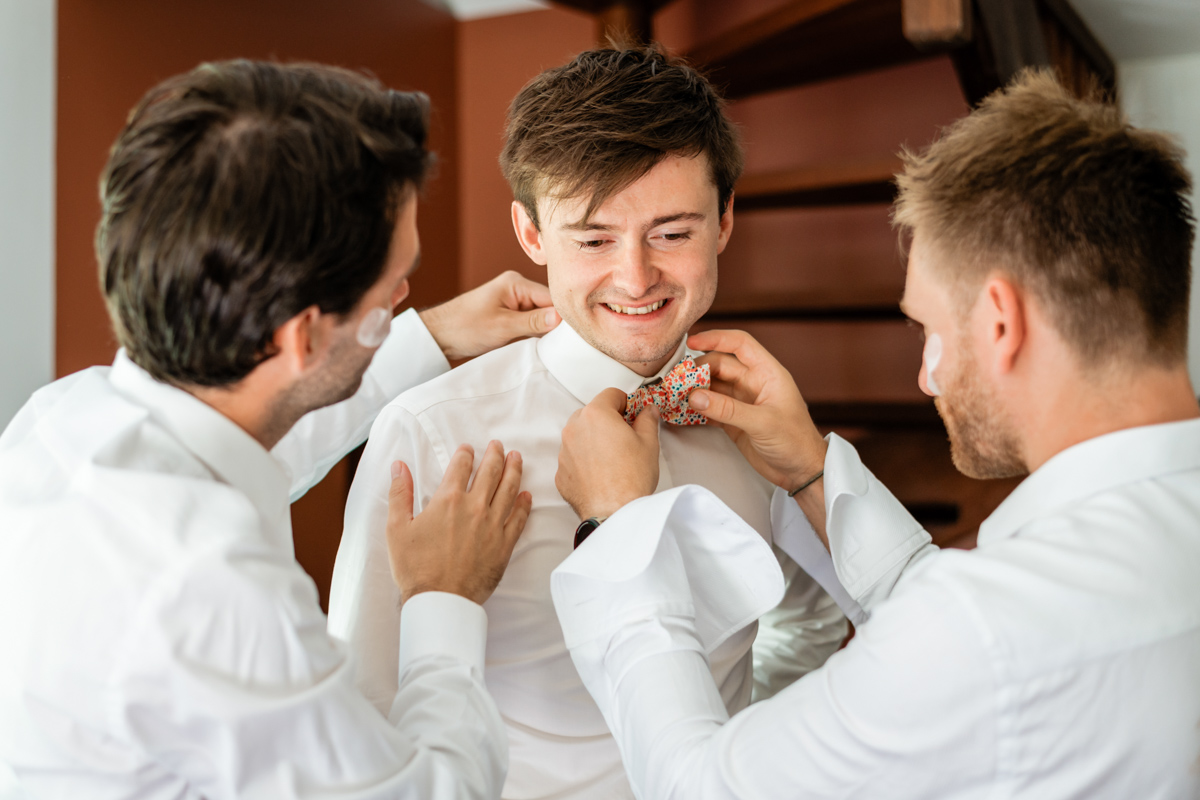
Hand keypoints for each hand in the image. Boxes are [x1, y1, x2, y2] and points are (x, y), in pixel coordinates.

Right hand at [386, 441, 531, 605]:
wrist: (440, 600)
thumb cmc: (415, 567)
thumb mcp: (397, 528)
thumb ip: (399, 494)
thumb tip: (399, 466)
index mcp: (448, 500)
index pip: (461, 467)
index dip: (465, 454)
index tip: (468, 448)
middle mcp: (474, 508)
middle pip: (490, 472)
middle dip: (495, 455)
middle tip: (498, 445)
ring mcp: (492, 525)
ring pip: (508, 490)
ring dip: (513, 470)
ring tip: (517, 458)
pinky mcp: (504, 544)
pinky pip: (518, 519)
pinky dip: (523, 505)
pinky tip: (526, 495)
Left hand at [419, 270, 559, 359]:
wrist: (438, 336)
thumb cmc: (464, 327)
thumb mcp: (502, 327)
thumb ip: (533, 322)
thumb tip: (560, 318)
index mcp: (515, 283)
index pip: (551, 297)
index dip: (564, 315)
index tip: (576, 334)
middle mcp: (516, 289)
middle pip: (548, 306)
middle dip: (554, 325)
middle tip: (565, 345)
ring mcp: (512, 302)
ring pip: (540, 317)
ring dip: (543, 331)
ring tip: (552, 347)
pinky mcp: (509, 315)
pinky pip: (530, 324)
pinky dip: (534, 335)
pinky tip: (538, 345)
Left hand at [557, 388, 659, 519]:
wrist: (614, 512)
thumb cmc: (631, 478)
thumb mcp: (648, 443)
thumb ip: (647, 419)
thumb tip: (648, 411)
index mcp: (595, 415)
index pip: (610, 395)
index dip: (625, 403)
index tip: (632, 414)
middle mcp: (574, 429)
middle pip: (592, 413)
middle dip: (607, 421)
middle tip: (625, 437)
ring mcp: (563, 452)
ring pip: (580, 435)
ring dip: (594, 440)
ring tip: (613, 459)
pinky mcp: (560, 472)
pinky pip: (573, 458)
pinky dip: (585, 461)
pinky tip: (601, 474)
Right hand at [686, 329, 826, 491]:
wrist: (801, 471)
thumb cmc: (796, 441)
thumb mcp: (763, 422)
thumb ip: (728, 409)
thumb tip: (695, 396)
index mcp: (767, 373)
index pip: (740, 345)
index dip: (716, 338)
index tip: (693, 341)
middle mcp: (753, 383)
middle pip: (719, 365)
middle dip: (698, 370)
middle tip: (676, 380)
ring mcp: (742, 402)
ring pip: (712, 387)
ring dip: (693, 390)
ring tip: (673, 395)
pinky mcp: (733, 420)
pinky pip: (710, 408)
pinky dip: (695, 409)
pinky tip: (681, 412)